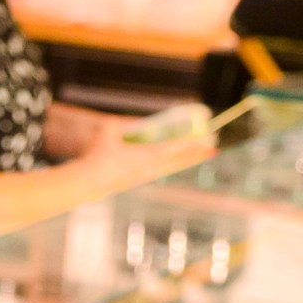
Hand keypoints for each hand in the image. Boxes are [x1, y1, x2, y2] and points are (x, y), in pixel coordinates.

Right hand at [82, 125, 216, 184]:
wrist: (87, 181)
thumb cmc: (96, 154)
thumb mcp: (108, 131)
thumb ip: (123, 124)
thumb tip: (137, 122)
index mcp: (145, 155)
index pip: (175, 147)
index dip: (192, 143)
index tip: (207, 139)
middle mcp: (150, 167)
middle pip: (179, 160)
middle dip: (197, 154)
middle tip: (214, 149)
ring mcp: (145, 176)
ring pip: (172, 167)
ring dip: (187, 161)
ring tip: (202, 156)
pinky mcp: (138, 180)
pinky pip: (162, 170)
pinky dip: (173, 165)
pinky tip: (176, 164)